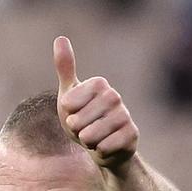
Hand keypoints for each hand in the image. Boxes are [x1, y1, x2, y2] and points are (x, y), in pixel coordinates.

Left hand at [53, 36, 138, 173]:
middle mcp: (114, 96)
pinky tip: (104, 147)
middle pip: (79, 120)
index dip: (67, 113)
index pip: (70, 102)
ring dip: (86, 141)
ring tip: (92, 139)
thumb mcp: (70, 95)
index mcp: (99, 84)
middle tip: (82, 130)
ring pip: (92, 135)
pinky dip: (99, 151)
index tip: (73, 113)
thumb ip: (65, 69)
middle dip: (75, 130)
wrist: (102, 147)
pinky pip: (105, 147)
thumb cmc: (84, 120)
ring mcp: (125, 116)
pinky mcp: (131, 135)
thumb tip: (60, 38)